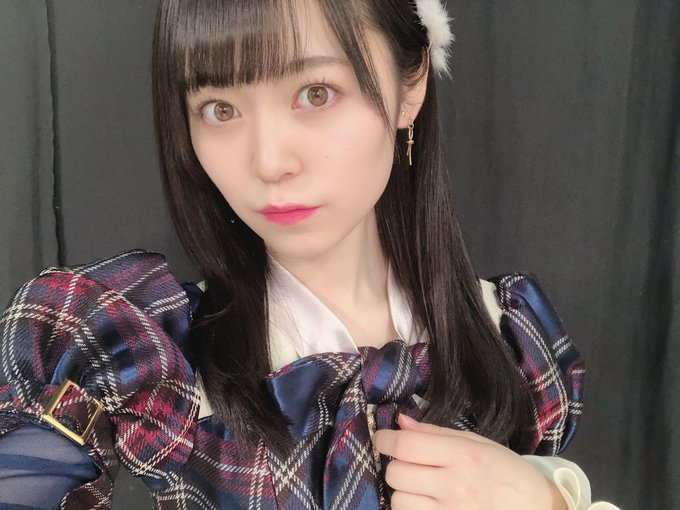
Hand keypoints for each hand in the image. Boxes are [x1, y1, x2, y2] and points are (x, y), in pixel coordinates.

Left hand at [371, 414, 566, 509]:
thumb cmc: (508, 473)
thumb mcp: (478, 443)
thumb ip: (436, 433)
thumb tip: (400, 422)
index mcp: (462, 456)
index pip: (407, 446)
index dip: (385, 440)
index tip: (381, 438)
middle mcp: (454, 486)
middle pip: (397, 474)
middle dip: (395, 465)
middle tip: (407, 462)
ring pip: (399, 501)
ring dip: (402, 491)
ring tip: (419, 485)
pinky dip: (411, 509)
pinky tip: (424, 502)